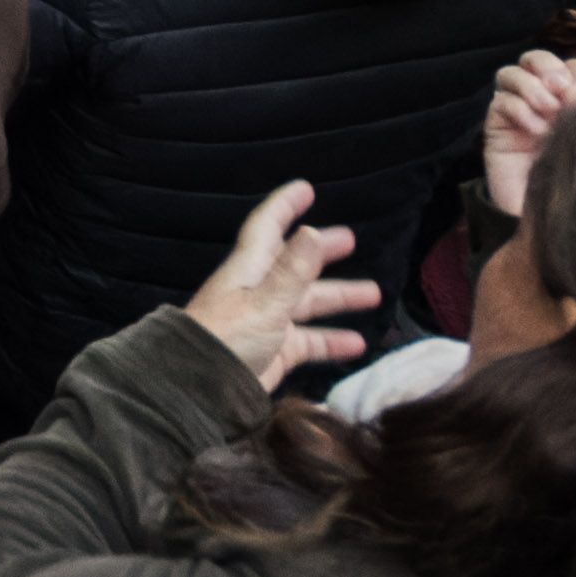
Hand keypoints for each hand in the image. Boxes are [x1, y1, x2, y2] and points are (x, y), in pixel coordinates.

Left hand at [182, 180, 381, 392]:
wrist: (202, 388)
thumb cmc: (227, 337)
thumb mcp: (264, 302)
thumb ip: (292, 272)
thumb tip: (312, 231)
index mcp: (250, 269)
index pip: (267, 227)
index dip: (284, 206)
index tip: (305, 188)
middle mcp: (259, 290)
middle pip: (294, 264)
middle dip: (321, 251)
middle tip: (351, 240)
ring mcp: (268, 321)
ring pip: (308, 303)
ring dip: (337, 297)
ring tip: (373, 293)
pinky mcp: (275, 350)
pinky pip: (309, 341)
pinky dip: (332, 340)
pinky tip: (357, 344)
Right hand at [482, 50, 575, 216]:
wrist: (545, 217)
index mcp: (571, 99)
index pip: (573, 66)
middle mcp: (542, 99)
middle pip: (536, 59)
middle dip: (549, 67)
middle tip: (562, 88)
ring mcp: (517, 110)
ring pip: (511, 73)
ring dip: (532, 86)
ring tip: (548, 110)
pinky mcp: (496, 126)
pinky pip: (500, 102)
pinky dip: (519, 109)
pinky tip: (534, 130)